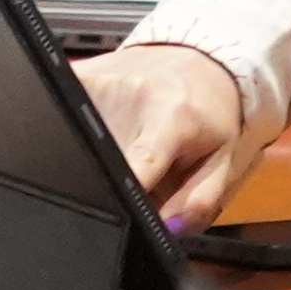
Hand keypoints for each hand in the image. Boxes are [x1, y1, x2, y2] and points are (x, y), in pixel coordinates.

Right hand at [80, 42, 256, 224]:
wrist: (199, 59)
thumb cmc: (210, 114)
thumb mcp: (222, 161)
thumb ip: (199, 202)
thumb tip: (168, 230)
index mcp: (172, 118)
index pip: (139, 164)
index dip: (125, 193)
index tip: (118, 212)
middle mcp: (133, 94)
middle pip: (102, 159)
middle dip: (107, 182)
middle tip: (122, 183)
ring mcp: (102, 80)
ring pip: (81, 139)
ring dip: (92, 157)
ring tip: (116, 151)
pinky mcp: (80, 71)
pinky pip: (67, 111)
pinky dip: (75, 131)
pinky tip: (92, 132)